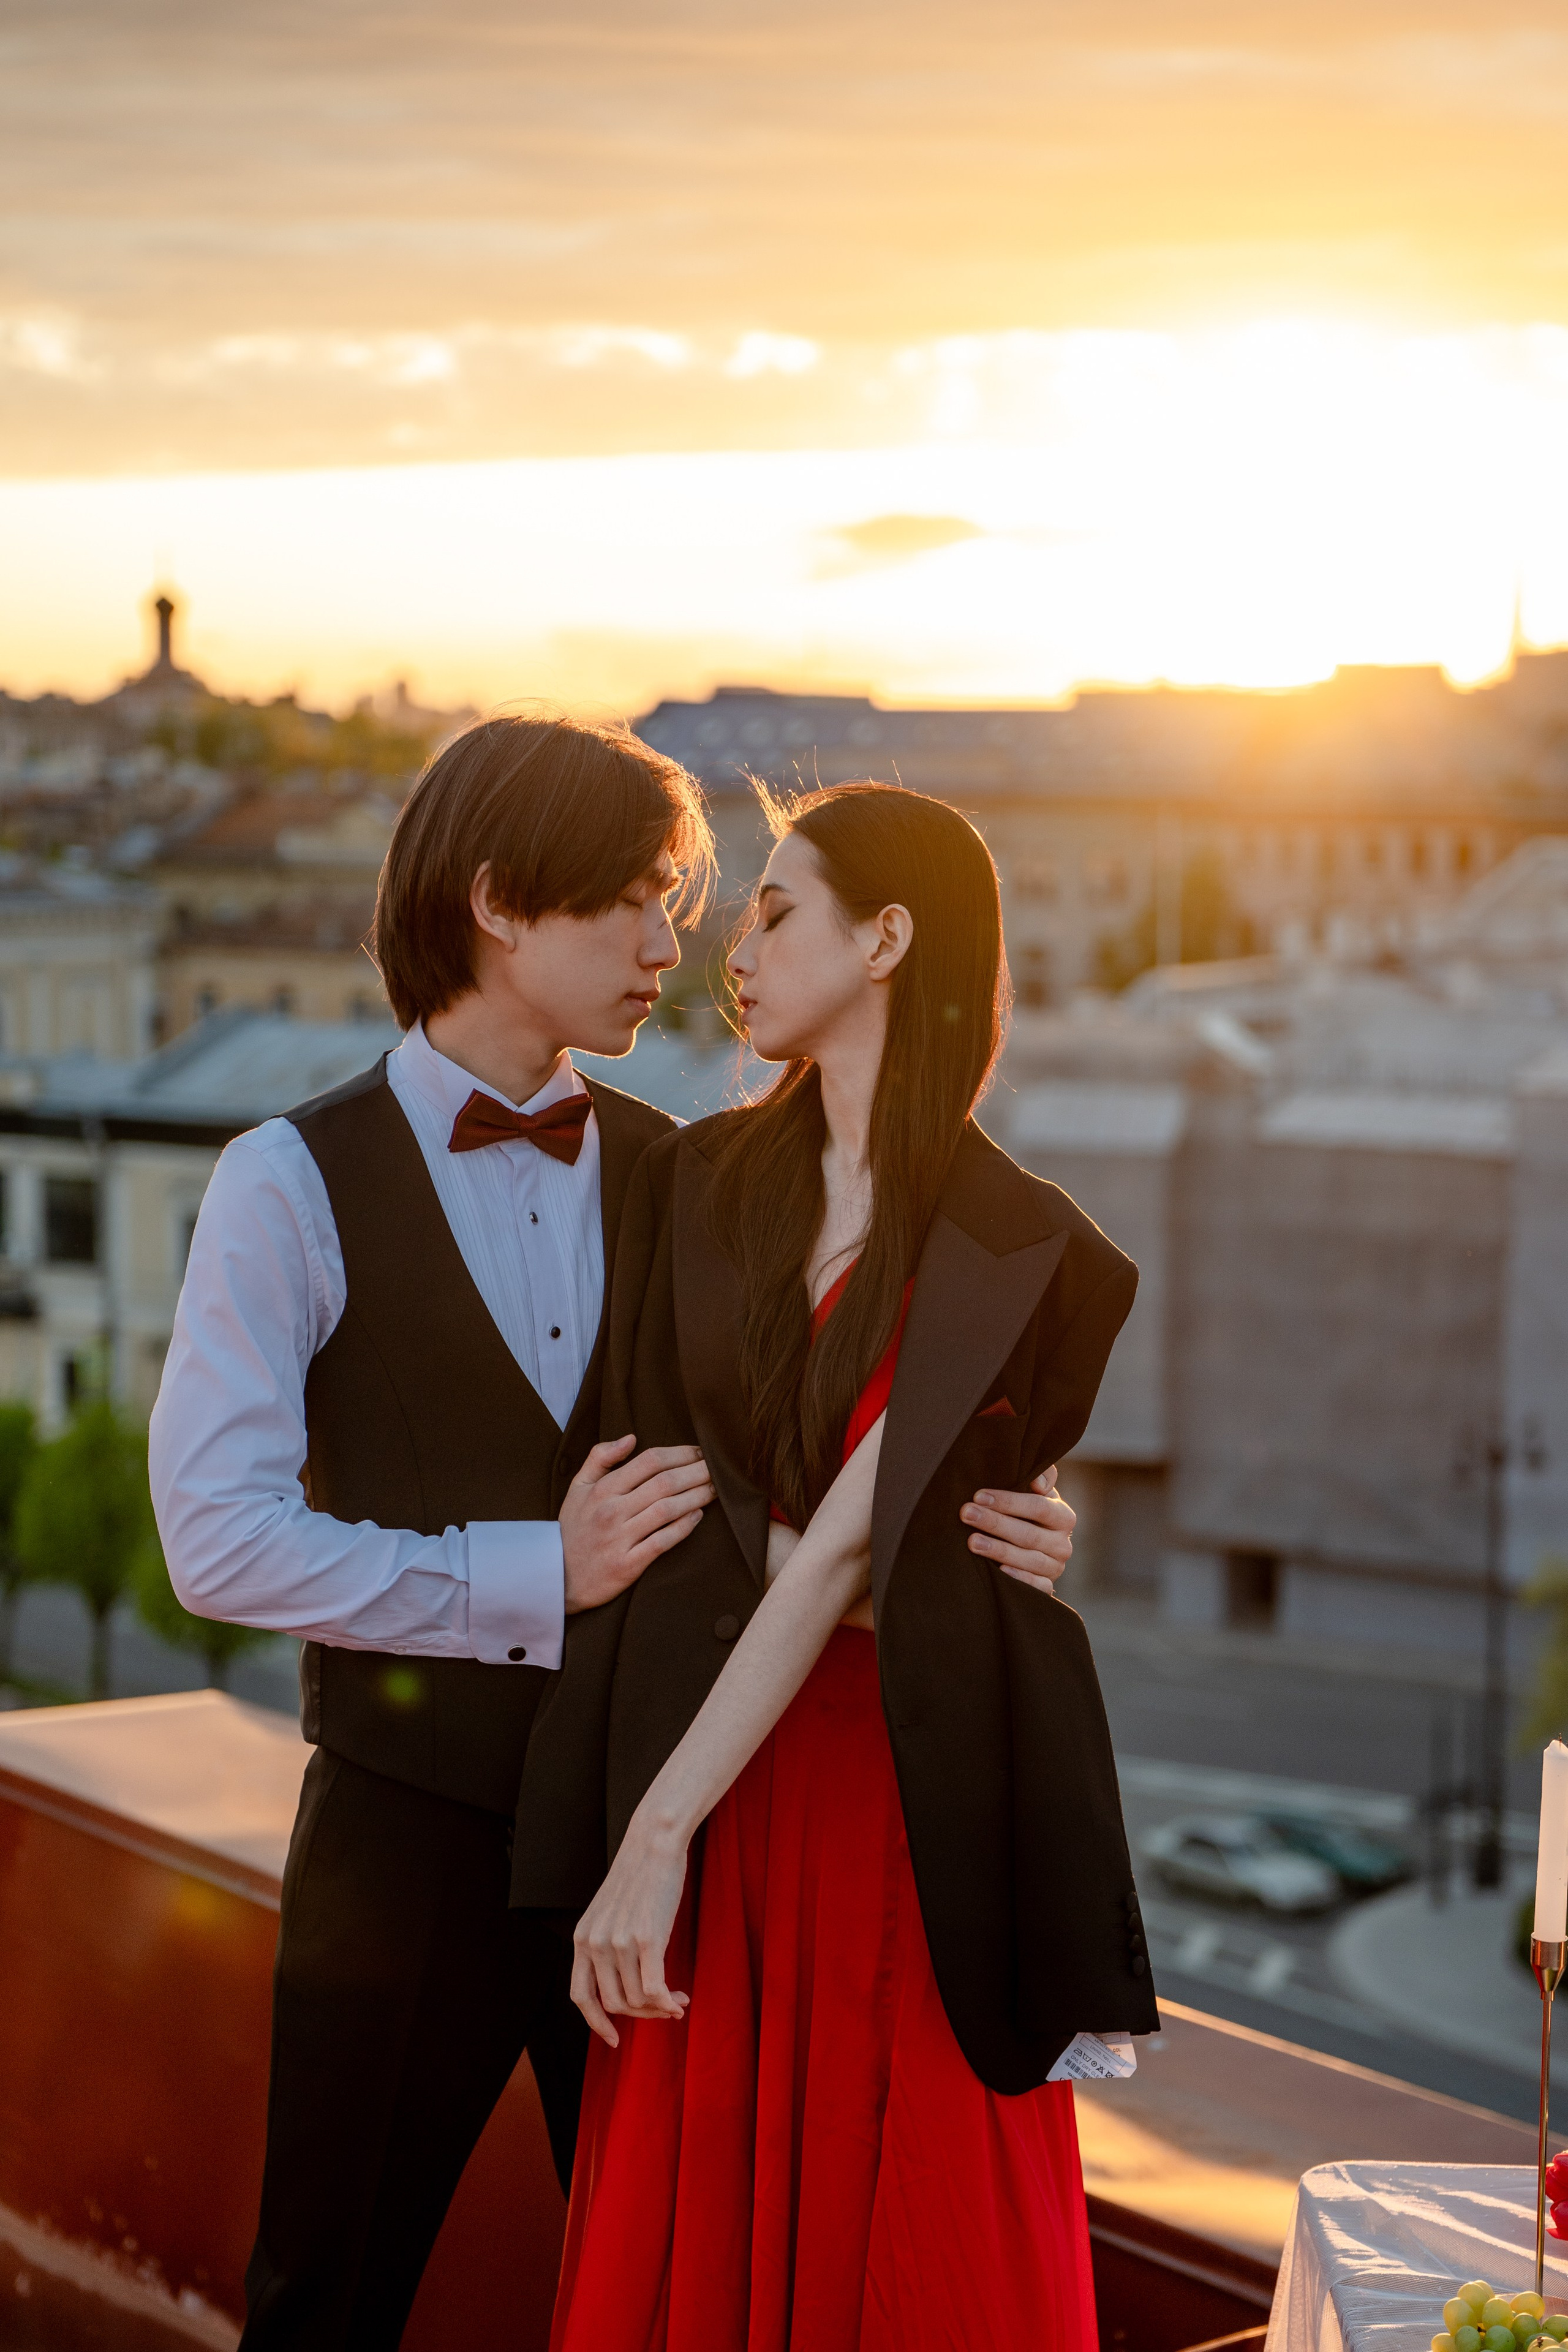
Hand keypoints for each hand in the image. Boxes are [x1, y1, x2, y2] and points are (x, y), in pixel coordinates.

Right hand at [560, 1437, 714, 1612]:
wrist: (556, 1576)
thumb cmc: (572, 1528)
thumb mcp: (577, 1487)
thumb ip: (600, 1458)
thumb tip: (630, 1438)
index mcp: (602, 1489)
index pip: (649, 1461)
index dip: (680, 1453)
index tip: (700, 1451)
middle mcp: (611, 1511)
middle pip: (664, 1483)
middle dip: (697, 1472)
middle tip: (718, 1467)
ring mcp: (619, 1538)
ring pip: (667, 1510)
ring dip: (697, 1496)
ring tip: (715, 1489)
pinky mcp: (627, 1565)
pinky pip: (662, 1542)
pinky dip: (683, 1528)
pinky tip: (698, 1516)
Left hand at [572, 1814, 691, 2046]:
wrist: (654, 1843)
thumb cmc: (639, 1878)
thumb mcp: (609, 1913)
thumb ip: (608, 1946)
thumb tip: (629, 1989)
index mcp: (582, 1938)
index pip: (580, 1996)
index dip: (596, 2023)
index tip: (614, 2039)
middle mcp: (595, 1943)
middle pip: (615, 2003)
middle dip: (642, 2015)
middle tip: (665, 2010)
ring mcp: (619, 1942)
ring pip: (638, 1998)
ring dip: (660, 2007)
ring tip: (679, 2000)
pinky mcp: (647, 1938)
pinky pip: (655, 1988)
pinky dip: (668, 2002)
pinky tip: (681, 2002)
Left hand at [960, 1466, 1073, 1595]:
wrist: (1028, 1546)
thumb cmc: (1025, 1513)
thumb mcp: (1033, 1492)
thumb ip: (1040, 1475)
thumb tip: (1037, 1480)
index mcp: (1063, 1516)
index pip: (1039, 1507)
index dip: (1009, 1501)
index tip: (978, 1495)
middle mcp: (1063, 1544)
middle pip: (1029, 1534)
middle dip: (995, 1523)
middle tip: (966, 1513)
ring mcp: (1056, 1567)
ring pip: (1030, 1560)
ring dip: (999, 1550)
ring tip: (971, 1541)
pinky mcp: (1046, 1587)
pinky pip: (1037, 1587)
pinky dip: (1020, 1579)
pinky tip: (1000, 1570)